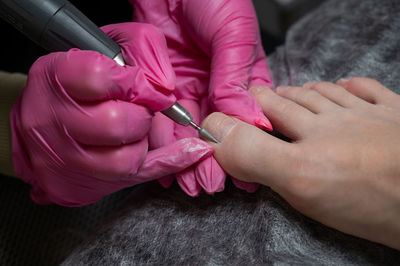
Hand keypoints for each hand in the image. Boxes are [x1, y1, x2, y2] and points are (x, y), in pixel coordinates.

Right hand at [10, 23, 212, 205]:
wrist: (51, 121)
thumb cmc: (86, 81)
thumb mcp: (113, 48)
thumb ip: (143, 50)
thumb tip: (165, 84)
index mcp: (55, 77)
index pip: (98, 77)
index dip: (135, 82)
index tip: (148, 87)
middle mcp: (51, 119)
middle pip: (114, 123)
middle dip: (142, 117)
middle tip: (140, 111)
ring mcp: (61, 156)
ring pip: (122, 159)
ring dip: (142, 143)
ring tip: (134, 131)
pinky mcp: (73, 184)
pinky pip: (131, 178)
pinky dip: (157, 163)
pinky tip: (165, 151)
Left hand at [133, 0, 273, 195]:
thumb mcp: (233, 32)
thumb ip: (236, 75)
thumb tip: (246, 117)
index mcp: (243, 74)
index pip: (247, 117)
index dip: (245, 145)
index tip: (243, 173)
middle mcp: (216, 85)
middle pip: (216, 129)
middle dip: (212, 159)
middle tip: (209, 184)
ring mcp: (188, 87)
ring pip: (188, 129)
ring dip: (187, 157)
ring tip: (188, 182)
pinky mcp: (161, 86)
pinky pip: (161, 118)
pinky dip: (161, 140)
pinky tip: (164, 162)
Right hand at [202, 78, 399, 249]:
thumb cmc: (369, 194)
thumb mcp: (299, 180)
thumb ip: (255, 154)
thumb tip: (217, 134)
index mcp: (309, 134)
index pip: (265, 113)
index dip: (244, 109)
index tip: (231, 112)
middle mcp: (335, 118)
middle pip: (294, 100)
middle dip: (271, 98)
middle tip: (257, 99)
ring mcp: (368, 114)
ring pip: (327, 94)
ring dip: (305, 91)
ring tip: (292, 92)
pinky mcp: (396, 117)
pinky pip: (371, 91)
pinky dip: (352, 86)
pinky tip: (345, 87)